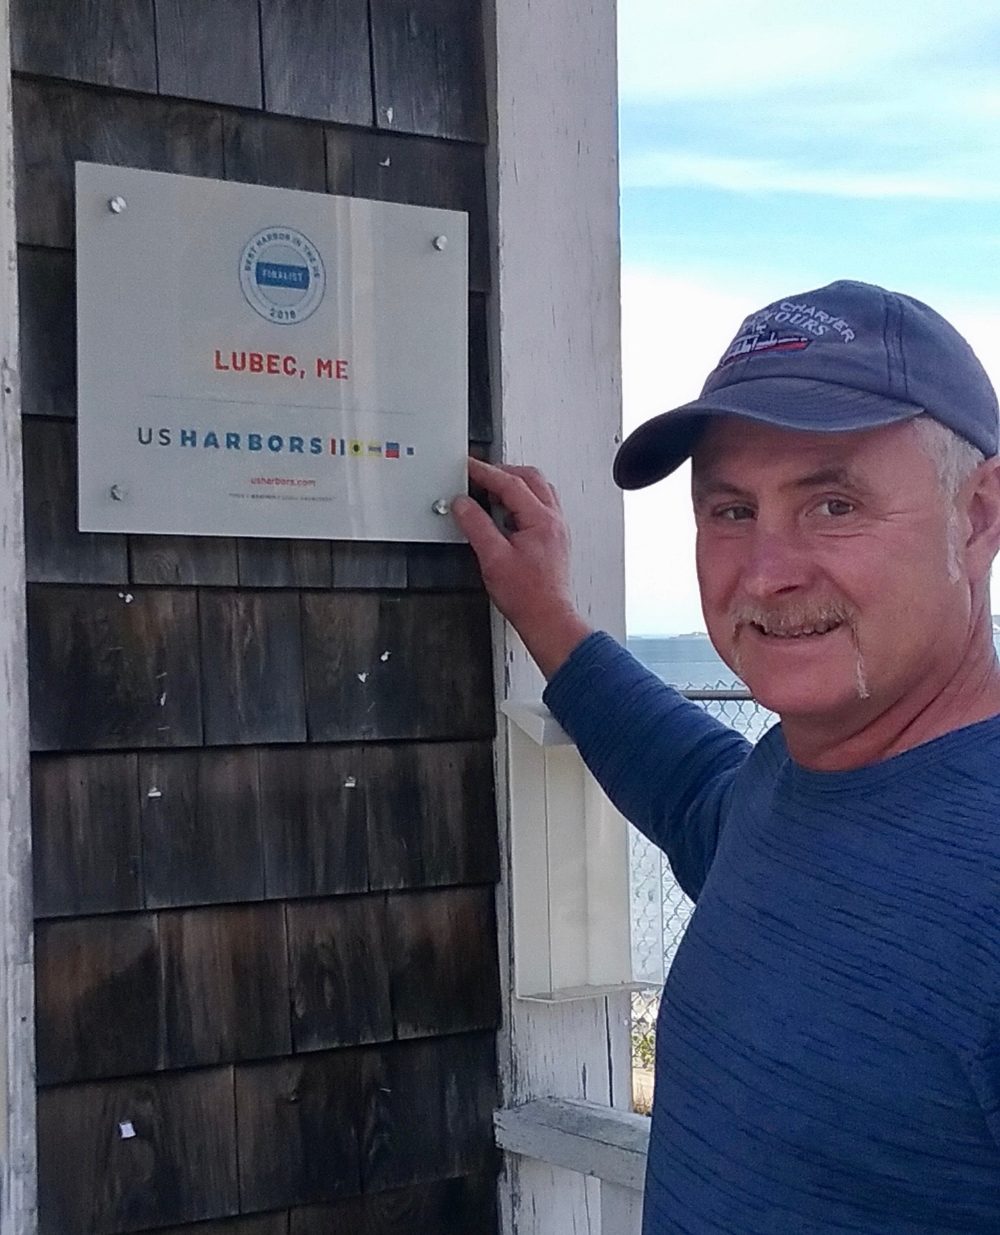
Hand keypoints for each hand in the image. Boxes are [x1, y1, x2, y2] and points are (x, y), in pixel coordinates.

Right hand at [452, 457, 591, 677]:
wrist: (547, 618)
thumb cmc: (528, 596)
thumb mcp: (493, 558)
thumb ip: (476, 526)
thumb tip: (463, 505)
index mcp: (541, 520)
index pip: (510, 483)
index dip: (485, 472)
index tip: (468, 467)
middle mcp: (553, 520)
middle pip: (530, 478)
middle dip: (502, 472)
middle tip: (478, 476)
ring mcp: (556, 529)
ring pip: (538, 490)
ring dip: (514, 484)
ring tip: (490, 492)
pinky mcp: (554, 540)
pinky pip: (540, 506)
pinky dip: (521, 500)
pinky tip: (506, 513)